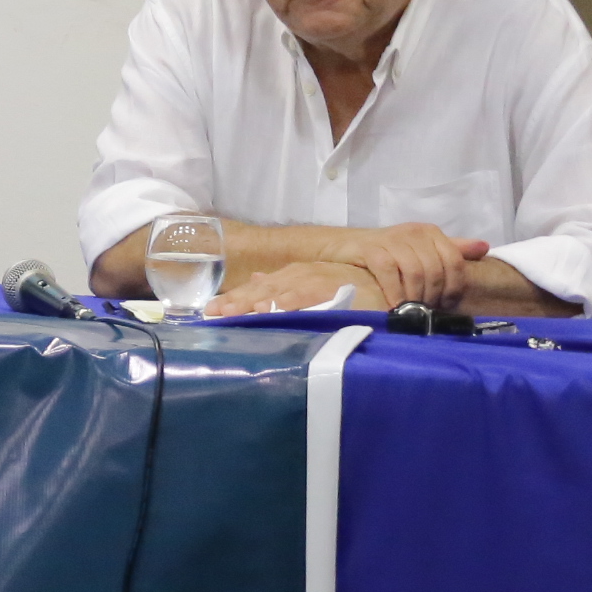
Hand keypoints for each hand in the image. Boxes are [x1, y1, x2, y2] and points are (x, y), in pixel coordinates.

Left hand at [207, 260, 382, 315]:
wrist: (381, 283)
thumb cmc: (343, 287)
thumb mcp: (307, 284)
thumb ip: (281, 285)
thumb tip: (255, 280)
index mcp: (289, 277)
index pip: (254, 289)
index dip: (232, 299)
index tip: (210, 313)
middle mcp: (297, 276)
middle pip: (261, 290)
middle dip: (237, 301)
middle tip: (216, 315)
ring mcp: (314, 280)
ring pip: (279, 292)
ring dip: (258, 302)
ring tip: (238, 313)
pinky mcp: (333, 288)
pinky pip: (309, 296)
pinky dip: (291, 302)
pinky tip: (275, 310)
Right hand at [334, 221, 486, 312]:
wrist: (345, 247)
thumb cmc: (387, 252)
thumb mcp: (422, 249)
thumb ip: (452, 250)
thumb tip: (485, 248)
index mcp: (431, 233)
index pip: (455, 261)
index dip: (454, 287)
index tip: (446, 305)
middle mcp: (414, 232)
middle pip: (435, 270)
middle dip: (433, 296)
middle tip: (426, 311)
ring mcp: (392, 239)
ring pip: (415, 272)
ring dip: (415, 297)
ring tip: (411, 310)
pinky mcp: (371, 249)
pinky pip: (389, 272)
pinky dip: (395, 292)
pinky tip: (394, 305)